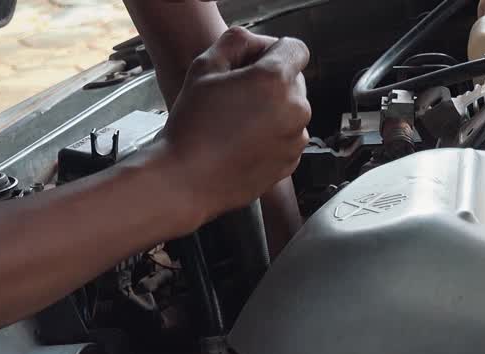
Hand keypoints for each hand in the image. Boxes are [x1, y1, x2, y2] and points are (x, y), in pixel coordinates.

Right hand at [152, 26, 310, 232]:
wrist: (188, 179)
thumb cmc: (193, 127)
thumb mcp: (204, 67)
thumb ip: (235, 42)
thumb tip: (251, 43)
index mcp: (275, 81)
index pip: (295, 49)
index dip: (272, 50)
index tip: (255, 61)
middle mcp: (294, 109)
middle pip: (294, 79)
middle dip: (270, 80)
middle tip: (236, 92)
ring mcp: (295, 139)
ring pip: (290, 109)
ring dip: (271, 108)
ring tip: (236, 120)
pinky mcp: (291, 161)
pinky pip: (287, 136)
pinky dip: (272, 134)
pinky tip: (243, 140)